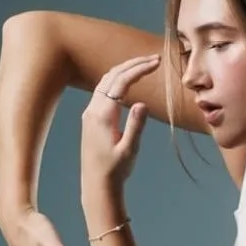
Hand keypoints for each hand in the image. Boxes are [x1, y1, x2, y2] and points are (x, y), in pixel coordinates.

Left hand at [80, 53, 158, 195]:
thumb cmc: (115, 171)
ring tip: (142, 66)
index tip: (155, 63)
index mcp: (103, 116)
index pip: (122, 82)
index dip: (139, 69)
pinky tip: (127, 82)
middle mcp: (93, 110)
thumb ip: (136, 126)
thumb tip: (142, 104)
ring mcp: (89, 113)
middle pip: (112, 76)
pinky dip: (116, 80)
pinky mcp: (90, 119)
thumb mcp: (129, 150)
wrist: (96, 185)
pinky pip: (102, 91)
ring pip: (105, 81)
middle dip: (132, 64)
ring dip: (123, 70)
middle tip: (152, 59)